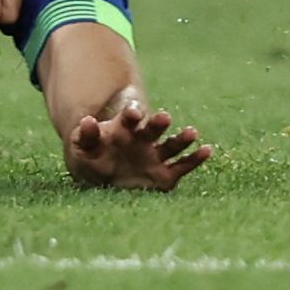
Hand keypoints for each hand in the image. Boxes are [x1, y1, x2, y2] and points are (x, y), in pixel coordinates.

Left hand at [65, 93, 210, 192]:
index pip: (129, 118)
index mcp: (122, 130)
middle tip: (164, 117)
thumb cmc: (92, 157)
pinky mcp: (164, 175)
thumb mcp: (82, 147)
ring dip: (181, 139)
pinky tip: (207, 150)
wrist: (101, 177)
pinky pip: (182, 166)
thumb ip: (85, 135)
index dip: (132, 113)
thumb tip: (86, 120)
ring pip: (171, 145)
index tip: (135, 112)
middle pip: (152, 129)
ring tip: (192, 132)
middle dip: (158, 123)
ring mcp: (154, 156)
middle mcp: (142, 140)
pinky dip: (195, 159)